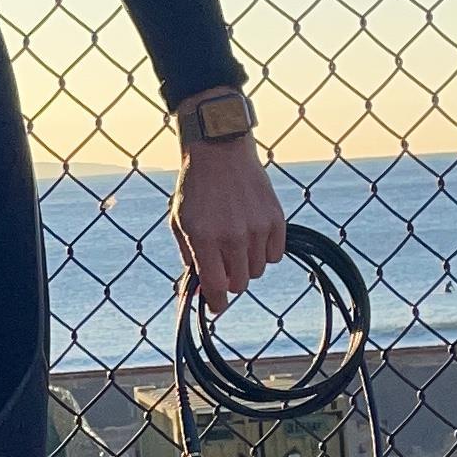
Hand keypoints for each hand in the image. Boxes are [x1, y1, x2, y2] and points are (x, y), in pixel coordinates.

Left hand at [173, 140, 286, 314]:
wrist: (220, 150)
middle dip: (229, 280)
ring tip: (236, 243)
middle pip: (239, 284)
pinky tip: (253, 235)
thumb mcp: (180, 223)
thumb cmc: (195, 189)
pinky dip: (265, 252)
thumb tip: (198, 291)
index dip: (216, 302)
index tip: (215, 306)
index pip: (215, 287)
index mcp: (204, 238)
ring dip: (246, 264)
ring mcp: (257, 227)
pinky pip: (275, 255)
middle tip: (223, 266)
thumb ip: (189, 258)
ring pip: (257, 271)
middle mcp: (233, 236)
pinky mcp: (276, 219)